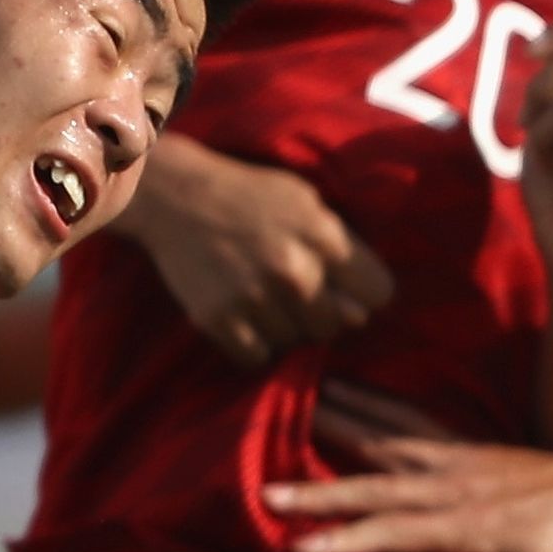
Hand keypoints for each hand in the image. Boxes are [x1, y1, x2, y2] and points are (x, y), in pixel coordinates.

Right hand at [120, 142, 392, 364]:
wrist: (175, 196)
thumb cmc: (248, 195)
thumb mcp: (305, 200)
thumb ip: (340, 247)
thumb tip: (364, 312)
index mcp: (322, 234)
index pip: (377, 294)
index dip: (363, 292)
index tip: (345, 288)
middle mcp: (293, 270)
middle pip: (336, 326)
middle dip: (321, 313)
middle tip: (295, 293)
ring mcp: (254, 298)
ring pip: (296, 343)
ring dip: (284, 327)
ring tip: (264, 297)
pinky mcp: (219, 319)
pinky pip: (258, 356)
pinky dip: (254, 342)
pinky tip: (244, 314)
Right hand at [270, 395, 552, 551]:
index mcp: (464, 526)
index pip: (392, 533)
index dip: (344, 540)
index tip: (298, 546)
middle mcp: (450, 484)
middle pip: (372, 482)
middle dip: (317, 490)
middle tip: (266, 489)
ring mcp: (454, 457)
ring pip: (382, 435)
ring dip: (335, 420)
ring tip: (290, 401)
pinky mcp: (462, 443)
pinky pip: (405, 416)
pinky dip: (370, 400)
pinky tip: (345, 386)